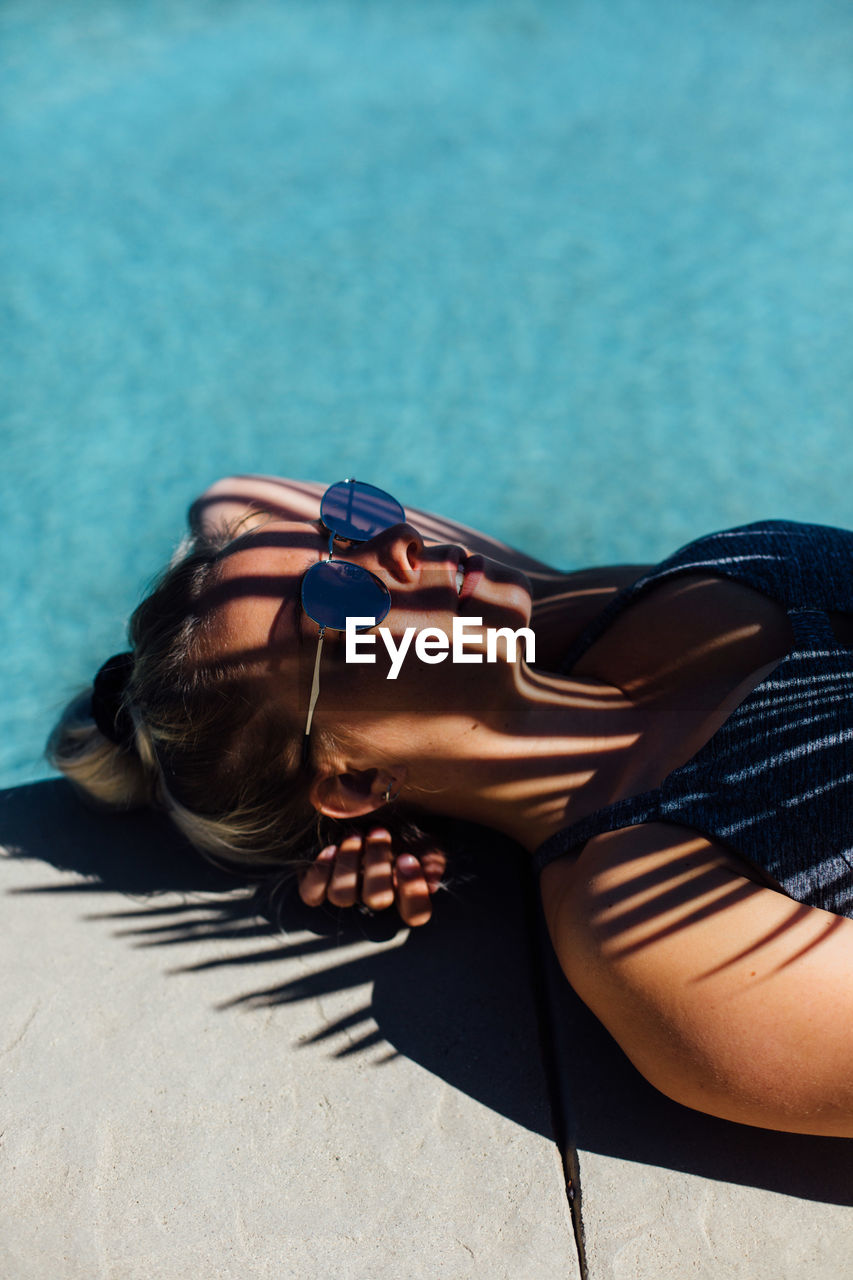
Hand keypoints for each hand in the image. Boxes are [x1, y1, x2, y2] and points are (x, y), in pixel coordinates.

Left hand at [297, 828, 446, 926]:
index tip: (407, 858)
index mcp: (404, 894)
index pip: (416, 913)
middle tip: (380, 833)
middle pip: (377, 900)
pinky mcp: (316, 886)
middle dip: (378, 864)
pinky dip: (321, 872)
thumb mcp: (424, 841)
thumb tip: (432, 881)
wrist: (367, 813)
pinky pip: (312, 893)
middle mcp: (374, 900)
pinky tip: (331, 849)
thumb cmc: (398, 831)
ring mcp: (345, 894)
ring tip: (356, 834)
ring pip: (342, 896)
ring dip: (349, 862)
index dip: (413, 891)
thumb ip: (433, 860)